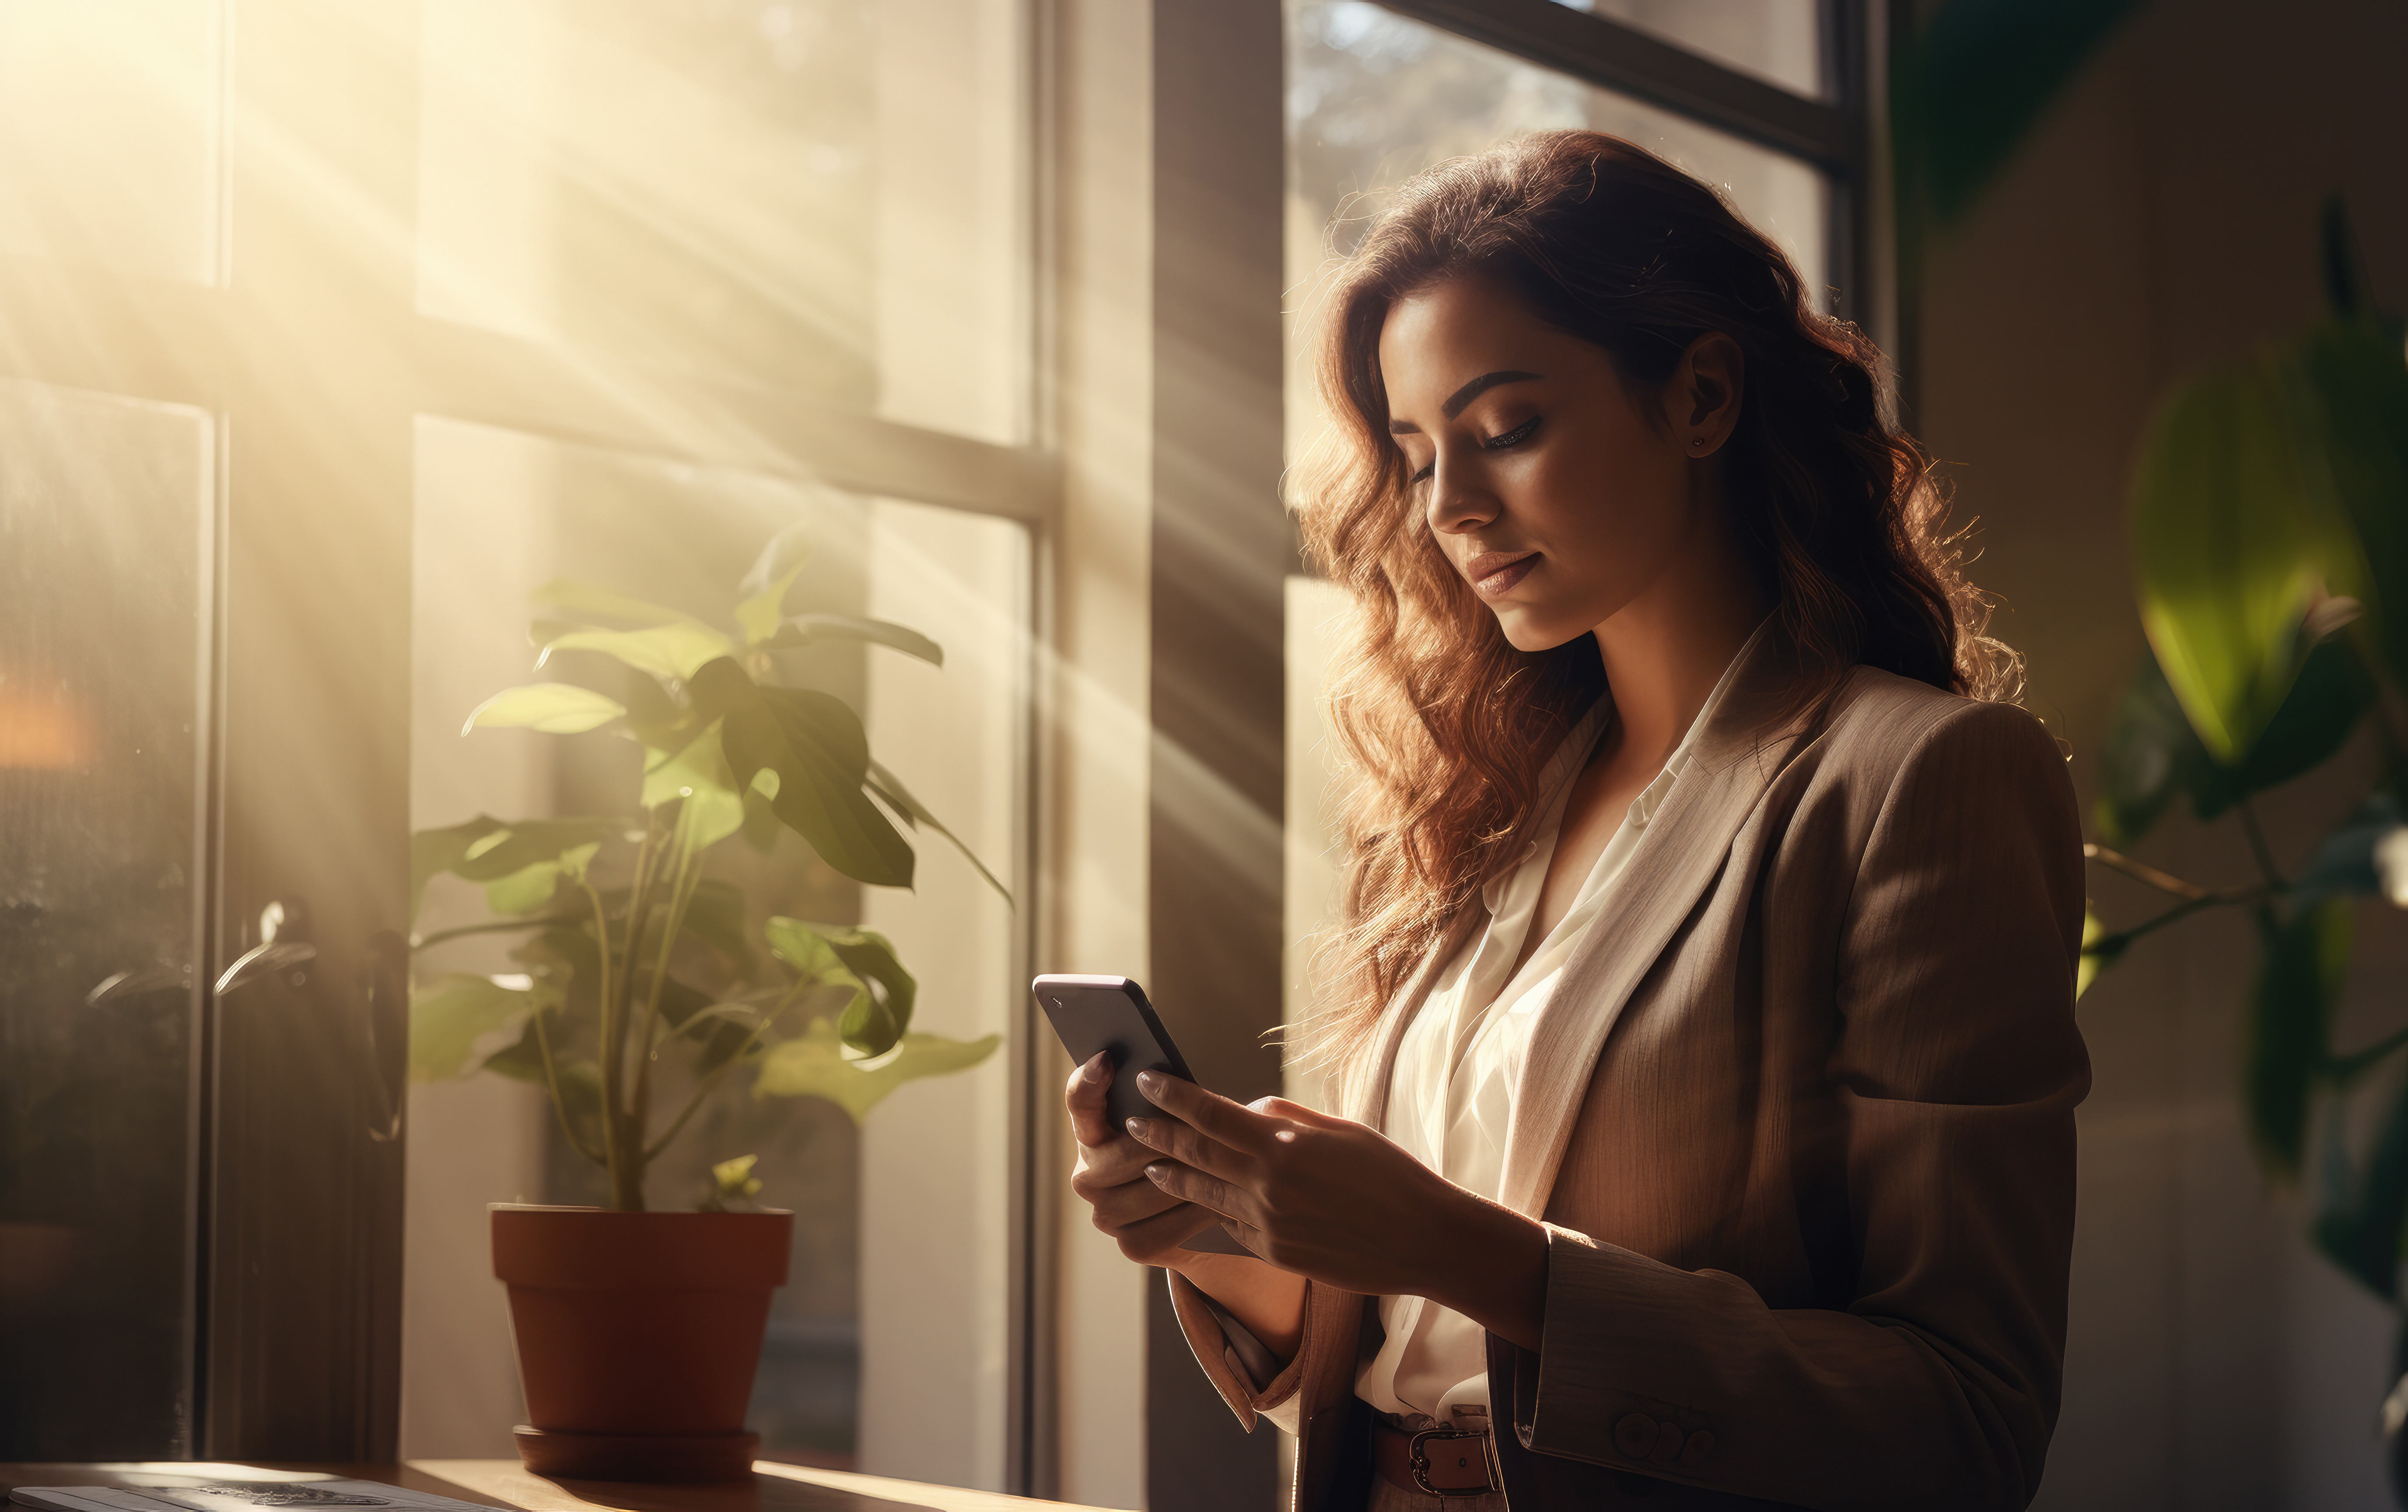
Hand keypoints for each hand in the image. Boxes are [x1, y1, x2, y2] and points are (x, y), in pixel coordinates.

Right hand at [1064, 1052, 1222, 1264]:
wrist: (1205, 1217)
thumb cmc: (1190, 1150)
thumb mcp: (1179, 1119)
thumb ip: (1169, 1099)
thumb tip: (1185, 1080)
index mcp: (1091, 1133)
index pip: (1080, 1101)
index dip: (1088, 1082)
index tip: (1107, 1060)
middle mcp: (1088, 1175)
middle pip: (1125, 1152)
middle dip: (1166, 1142)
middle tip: (1203, 1132)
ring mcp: (1106, 1213)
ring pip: (1150, 1189)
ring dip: (1187, 1178)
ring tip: (1224, 1166)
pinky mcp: (1131, 1244)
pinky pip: (1166, 1228)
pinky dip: (1195, 1215)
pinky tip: (1221, 1205)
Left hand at [1125, 1070, 1548, 1348]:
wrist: (1424, 1240)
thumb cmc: (1390, 1176)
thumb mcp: (1341, 1131)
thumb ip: (1288, 1118)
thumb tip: (1250, 1107)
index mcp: (1283, 1147)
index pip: (1210, 1115)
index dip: (1173, 1096)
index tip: (1147, 1079)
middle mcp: (1267, 1187)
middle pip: (1196, 1155)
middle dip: (1158, 1134)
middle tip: (1132, 1120)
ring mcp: (1268, 1225)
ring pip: (1205, 1195)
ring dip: (1174, 1177)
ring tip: (1151, 1164)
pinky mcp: (1275, 1254)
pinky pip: (1233, 1226)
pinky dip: (1216, 1209)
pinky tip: (1205, 1200)